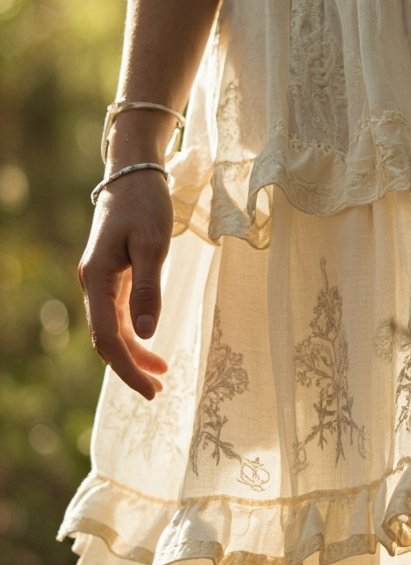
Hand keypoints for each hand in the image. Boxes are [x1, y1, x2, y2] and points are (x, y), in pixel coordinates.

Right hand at [78, 170, 173, 398]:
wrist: (133, 173)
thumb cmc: (145, 204)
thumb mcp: (153, 245)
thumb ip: (149, 289)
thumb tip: (146, 333)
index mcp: (98, 278)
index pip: (108, 338)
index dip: (127, 368)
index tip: (151, 390)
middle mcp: (93, 283)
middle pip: (107, 339)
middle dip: (131, 368)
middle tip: (159, 391)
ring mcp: (101, 279)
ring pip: (112, 329)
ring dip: (134, 353)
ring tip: (161, 374)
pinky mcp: (112, 274)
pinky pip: (117, 314)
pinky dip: (134, 334)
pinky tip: (150, 344)